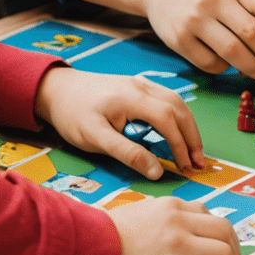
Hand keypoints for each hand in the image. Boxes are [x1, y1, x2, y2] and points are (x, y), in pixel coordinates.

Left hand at [34, 66, 205, 178]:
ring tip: (193, 151)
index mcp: (132, 97)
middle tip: (199, 162)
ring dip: (187, 126)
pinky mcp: (138, 85)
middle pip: (178, 107)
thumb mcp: (96, 139)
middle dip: (192, 136)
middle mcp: (141, 85)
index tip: (186, 167)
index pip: (167, 119)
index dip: (180, 144)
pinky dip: (178, 116)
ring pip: (176, 101)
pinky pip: (166, 98)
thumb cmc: (73, 114)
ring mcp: (141, 83)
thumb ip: (128, 154)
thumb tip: (157, 172)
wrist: (56, 89)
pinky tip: (177, 131)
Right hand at [108, 197, 240, 254]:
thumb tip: (182, 230)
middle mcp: (179, 222)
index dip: (221, 234)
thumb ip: (165, 218)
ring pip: (224, 254)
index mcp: (172, 207)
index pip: (210, 215)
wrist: (88, 249)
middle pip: (225, 231)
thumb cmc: (108, 236)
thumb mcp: (141, 213)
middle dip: (233, 250)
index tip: (221, 247)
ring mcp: (177, 246)